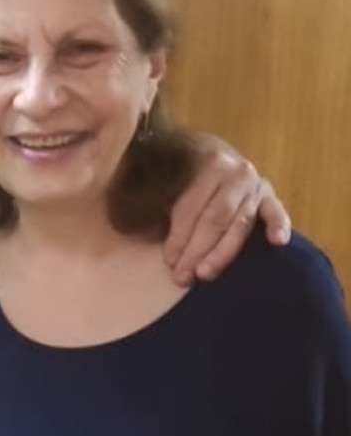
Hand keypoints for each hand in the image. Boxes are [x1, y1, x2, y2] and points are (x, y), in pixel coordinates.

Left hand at [164, 134, 291, 284]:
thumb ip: (168, 207)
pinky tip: (278, 241)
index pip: (191, 207)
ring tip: (206, 273)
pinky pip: (276, 213)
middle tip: (183, 276)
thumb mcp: (174, 183)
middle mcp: (236, 174)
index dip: (179, 235)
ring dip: (222, 252)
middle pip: (214, 218)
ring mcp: (257, 186)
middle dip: (197, 250)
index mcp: (208, 165)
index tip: (169, 261)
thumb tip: (156, 242)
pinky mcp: (271, 198)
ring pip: (239, 224)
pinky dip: (278, 225)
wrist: (218, 159)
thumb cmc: (188, 177)